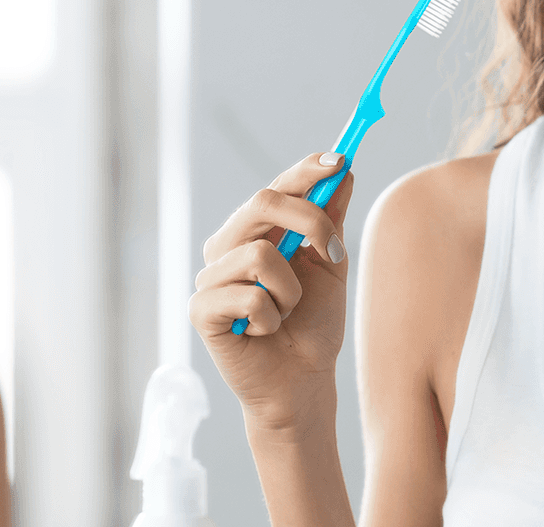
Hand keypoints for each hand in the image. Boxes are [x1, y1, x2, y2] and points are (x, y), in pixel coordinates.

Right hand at [190, 152, 354, 431]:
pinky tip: (266, 330)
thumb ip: (330, 221)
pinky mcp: (201, 310)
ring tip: (286, 311)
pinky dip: (271, 316)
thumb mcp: (329, 266)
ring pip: (259, 253)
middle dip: (308, 221)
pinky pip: (248, 295)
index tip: (339, 162)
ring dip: (291, 289)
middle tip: (331, 251)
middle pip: (262, 203)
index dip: (305, 171)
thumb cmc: (313, 325)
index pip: (275, 186)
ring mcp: (210, 277)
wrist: (303, 382)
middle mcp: (227, 247)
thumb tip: (342, 171)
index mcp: (255, 231)